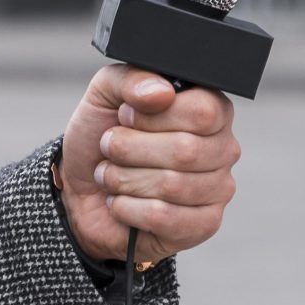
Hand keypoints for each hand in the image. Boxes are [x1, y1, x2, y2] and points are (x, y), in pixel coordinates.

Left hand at [57, 65, 240, 263]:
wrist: (82, 190)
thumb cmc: (101, 138)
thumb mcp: (105, 95)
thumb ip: (132, 79)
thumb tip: (162, 93)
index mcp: (210, 109)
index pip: (202, 110)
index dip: (153, 115)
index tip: (125, 116)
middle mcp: (223, 148)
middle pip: (185, 150)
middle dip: (130, 149)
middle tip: (110, 148)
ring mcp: (218, 189)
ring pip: (172, 185)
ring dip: (124, 179)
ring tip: (111, 176)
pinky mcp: (204, 225)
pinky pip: (165, 218)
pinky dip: (127, 208)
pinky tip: (120, 202)